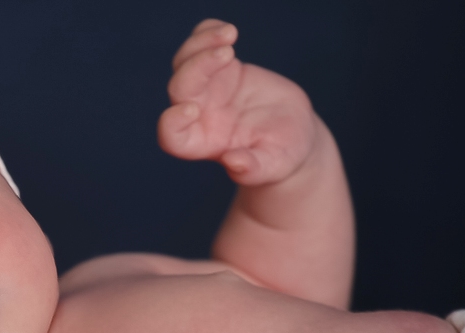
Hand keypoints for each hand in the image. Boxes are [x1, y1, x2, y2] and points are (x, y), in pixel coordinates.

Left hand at [158, 19, 317, 185]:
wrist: (292, 135)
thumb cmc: (280, 157)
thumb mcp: (273, 166)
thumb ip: (253, 168)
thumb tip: (234, 164)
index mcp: (203, 143)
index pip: (172, 136)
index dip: (172, 123)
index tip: (192, 110)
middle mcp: (198, 115)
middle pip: (179, 89)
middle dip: (196, 67)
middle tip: (227, 54)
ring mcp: (208, 90)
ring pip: (186, 62)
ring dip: (201, 44)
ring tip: (229, 35)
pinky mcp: (223, 71)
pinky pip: (203, 46)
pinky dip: (207, 33)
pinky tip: (227, 31)